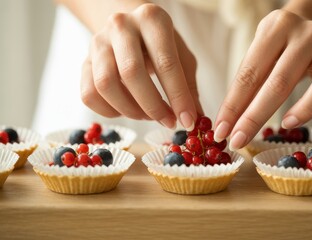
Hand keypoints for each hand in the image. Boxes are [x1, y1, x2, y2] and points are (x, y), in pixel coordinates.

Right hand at [80, 4, 201, 129]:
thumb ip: (188, 86)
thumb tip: (194, 119)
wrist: (131, 29)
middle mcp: (121, 26)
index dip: (178, 97)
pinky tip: (127, 110)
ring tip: (148, 115)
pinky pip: (89, 94)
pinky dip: (109, 111)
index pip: (165, 62)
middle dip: (153, 106)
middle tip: (168, 121)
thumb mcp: (182, 57)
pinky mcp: (84, 61)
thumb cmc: (161, 44)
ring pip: (105, 85)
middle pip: (131, 72)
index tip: (188, 121)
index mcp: (152, 19)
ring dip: (130, 110)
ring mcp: (98, 42)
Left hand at [214, 9, 311, 149]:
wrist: (306, 24)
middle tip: (240, 140)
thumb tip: (228, 126)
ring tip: (287, 124)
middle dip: (256, 115)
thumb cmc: (275, 48)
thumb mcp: (257, 56)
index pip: (250, 72)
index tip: (221, 131)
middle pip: (281, 80)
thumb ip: (245, 86)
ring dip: (307, 106)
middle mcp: (307, 33)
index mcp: (276, 26)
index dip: (233, 105)